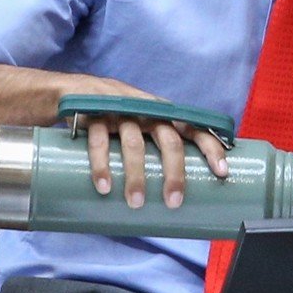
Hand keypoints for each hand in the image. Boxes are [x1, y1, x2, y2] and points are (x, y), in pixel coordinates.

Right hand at [68, 76, 230, 208]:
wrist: (68, 90)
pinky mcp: (93, 114)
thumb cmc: (114, 118)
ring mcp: (121, 110)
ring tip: (135, 203)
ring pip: (135, 144)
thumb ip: (155, 149)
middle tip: (173, 202)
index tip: (223, 173)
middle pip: (169, 140)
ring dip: (136, 176)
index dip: (211, 148)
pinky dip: (102, 165)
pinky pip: (99, 141)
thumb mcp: (139, 126)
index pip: (195, 128)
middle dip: (174, 173)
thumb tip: (174, 192)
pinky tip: (104, 186)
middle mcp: (147, 110)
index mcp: (163, 114)